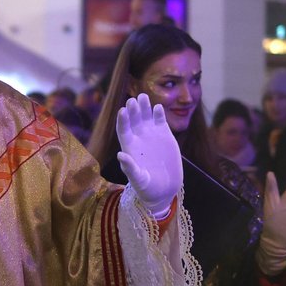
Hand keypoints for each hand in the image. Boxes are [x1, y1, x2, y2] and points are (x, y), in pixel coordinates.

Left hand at [115, 94, 181, 217]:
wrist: (165, 188)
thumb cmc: (147, 187)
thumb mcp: (138, 179)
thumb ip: (130, 168)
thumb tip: (120, 155)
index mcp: (129, 147)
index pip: (123, 129)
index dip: (122, 120)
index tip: (123, 111)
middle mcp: (138, 138)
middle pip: (133, 119)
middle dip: (133, 110)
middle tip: (134, 100)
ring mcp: (151, 135)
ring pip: (145, 116)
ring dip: (144, 106)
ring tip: (144, 97)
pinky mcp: (164, 134)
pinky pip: (159, 120)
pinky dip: (158, 113)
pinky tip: (158, 108)